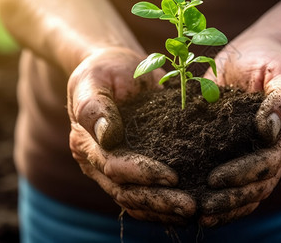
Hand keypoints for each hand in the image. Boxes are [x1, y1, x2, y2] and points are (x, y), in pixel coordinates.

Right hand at [67, 47, 195, 224]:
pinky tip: (187, 208)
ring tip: (194, 212)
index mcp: (86, 143)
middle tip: (190, 206)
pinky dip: (163, 204)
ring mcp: (116, 168)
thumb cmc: (103, 71)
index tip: (171, 177)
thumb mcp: (92, 81)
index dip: (142, 174)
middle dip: (158, 200)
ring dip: (163, 208)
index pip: (113, 167)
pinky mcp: (134, 166)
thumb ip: (94, 106)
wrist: (114, 69)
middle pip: (126, 191)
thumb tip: (107, 134)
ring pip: (136, 199)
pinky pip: (145, 192)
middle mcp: (99, 162)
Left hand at [200, 39, 280, 226]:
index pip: (269, 163)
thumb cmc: (268, 59)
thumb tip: (269, 130)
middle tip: (202, 206)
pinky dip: (223, 201)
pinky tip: (201, 208)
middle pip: (259, 186)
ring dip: (227, 207)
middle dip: (231, 198)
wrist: (255, 56)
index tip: (215, 179)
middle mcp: (276, 150)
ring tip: (199, 215)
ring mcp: (259, 155)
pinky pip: (237, 185)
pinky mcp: (240, 154)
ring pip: (249, 193)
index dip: (244, 175)